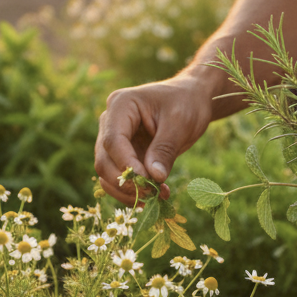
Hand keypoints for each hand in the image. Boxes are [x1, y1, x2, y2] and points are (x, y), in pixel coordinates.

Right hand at [95, 76, 213, 205]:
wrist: (192, 99)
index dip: (127, 165)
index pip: (113, 141)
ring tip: (157, 197)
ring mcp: (114, 139)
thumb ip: (165, 149)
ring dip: (128, 191)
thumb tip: (154, 178)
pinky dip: (134, 190)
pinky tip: (156, 195)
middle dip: (126, 182)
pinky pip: (120, 177)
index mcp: (121, 105)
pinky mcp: (123, 154)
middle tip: (153, 194)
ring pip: (108, 173)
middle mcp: (110, 121)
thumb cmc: (186, 103)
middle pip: (104, 160)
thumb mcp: (180, 123)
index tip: (148, 183)